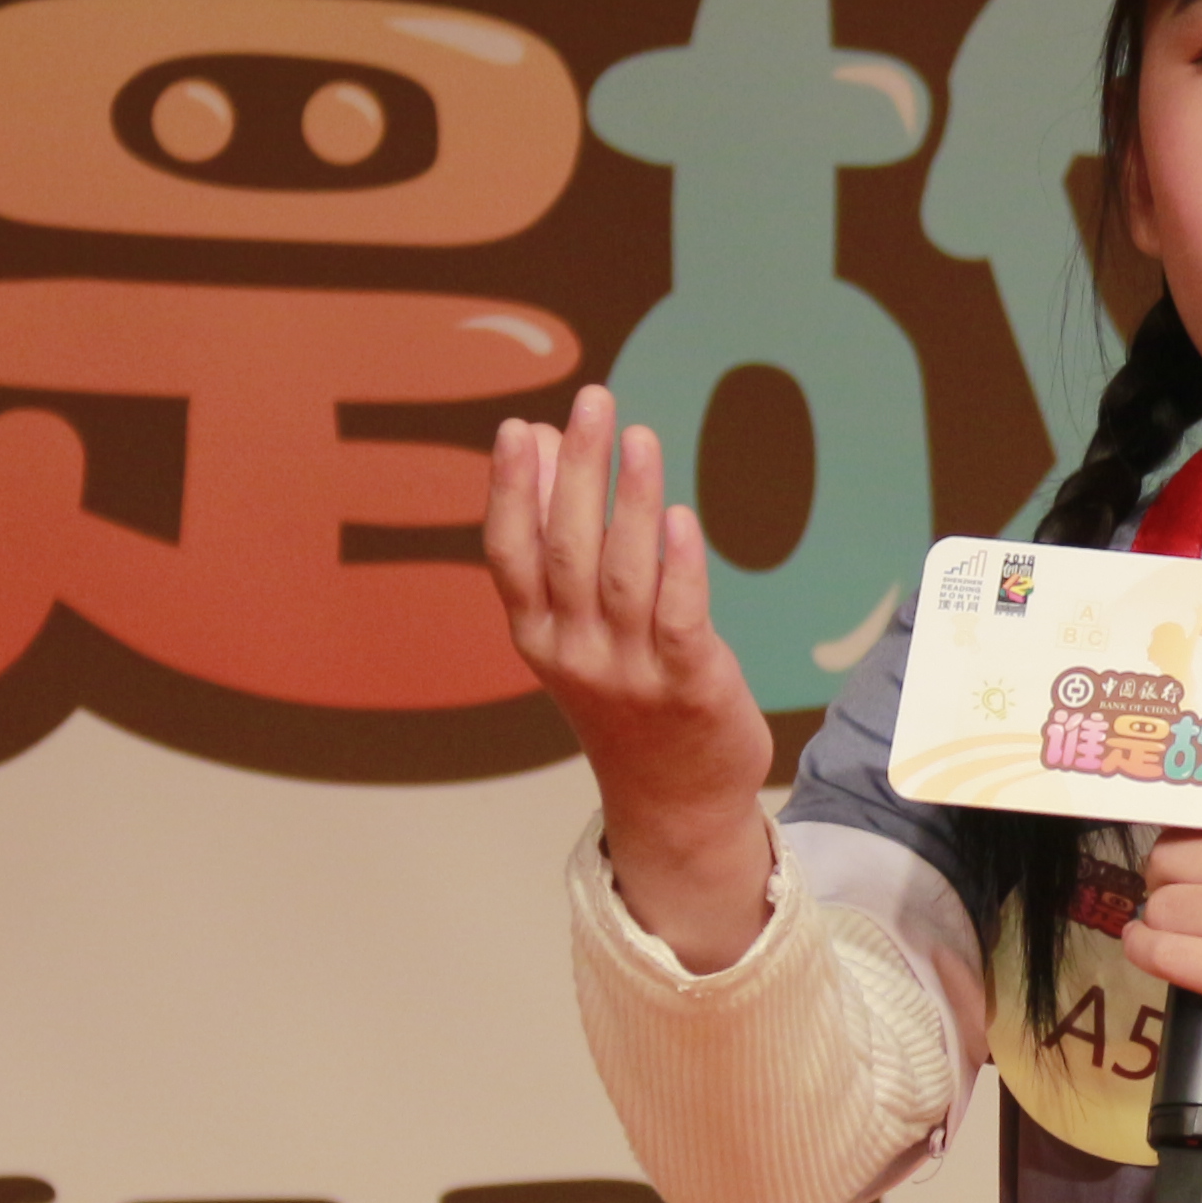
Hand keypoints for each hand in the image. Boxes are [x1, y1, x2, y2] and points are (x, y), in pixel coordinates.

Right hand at [481, 387, 776, 968]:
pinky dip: (679, 566)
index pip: (511, 554)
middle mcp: (574, 654)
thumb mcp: (574, 630)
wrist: (675, 801)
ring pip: (624, 575)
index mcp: (537, 636)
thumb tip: (542, 444)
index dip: (511, 490)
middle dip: (577, 470)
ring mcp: (630, 673)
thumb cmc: (626, 696)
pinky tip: (680, 517)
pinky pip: (680, 617)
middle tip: (594, 401)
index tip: (519, 427)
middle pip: (567, 550)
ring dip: (630, 500)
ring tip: (639, 437)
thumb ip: (558, 543)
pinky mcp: (690, 687)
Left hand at [1115, 834, 1201, 1115]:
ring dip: (1157, 926)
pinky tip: (1152, 954)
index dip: (1181, 850)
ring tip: (1170, 937)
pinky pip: (1166, 956)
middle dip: (1164, 887)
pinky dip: (1147, 954)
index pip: (1200, 822)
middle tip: (1179, 911)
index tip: (1180, 870)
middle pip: (1171, 863)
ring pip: (1165, 910)